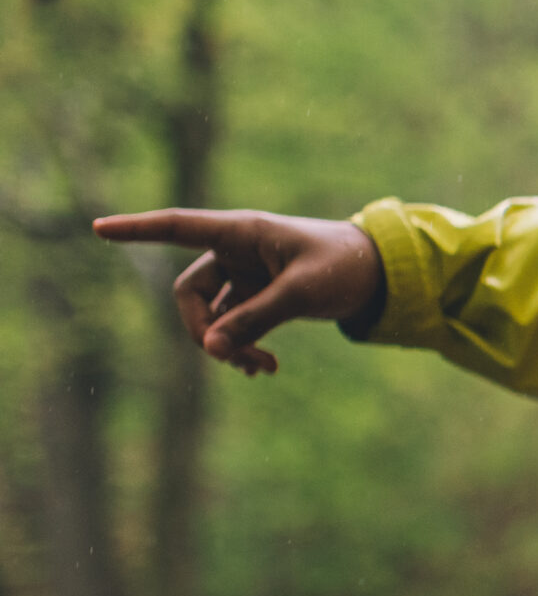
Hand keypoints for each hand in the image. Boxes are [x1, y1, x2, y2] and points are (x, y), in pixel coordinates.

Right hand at [91, 208, 385, 375]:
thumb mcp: (301, 293)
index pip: (179, 226)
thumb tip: (211, 349)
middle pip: (190, 293)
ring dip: (229, 346)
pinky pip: (233, 325)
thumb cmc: (344, 267)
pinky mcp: (257, 296)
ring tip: (263, 370)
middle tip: (232, 361)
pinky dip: (244, 347)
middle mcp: (236, 250)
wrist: (380, 275)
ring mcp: (245, 274)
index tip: (99, 228)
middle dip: (205, 330)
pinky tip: (265, 369)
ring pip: (213, 316)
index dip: (138, 229)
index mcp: (242, 231)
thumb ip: (255, 319)